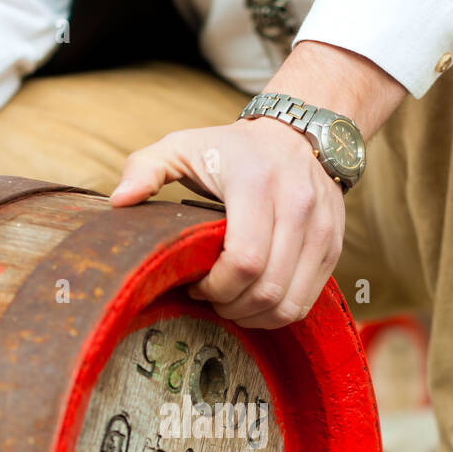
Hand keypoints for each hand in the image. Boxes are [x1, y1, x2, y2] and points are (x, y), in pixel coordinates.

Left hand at [110, 117, 344, 329]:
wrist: (298, 135)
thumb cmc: (232, 150)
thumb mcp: (182, 146)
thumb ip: (145, 168)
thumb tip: (118, 201)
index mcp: (257, 183)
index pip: (244, 260)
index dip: (216, 288)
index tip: (195, 285)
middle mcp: (298, 205)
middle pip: (268, 289)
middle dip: (232, 307)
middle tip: (211, 300)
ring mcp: (322, 228)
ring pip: (290, 303)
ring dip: (255, 316)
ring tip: (232, 304)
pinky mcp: (334, 246)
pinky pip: (307, 300)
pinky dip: (278, 313)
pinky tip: (255, 301)